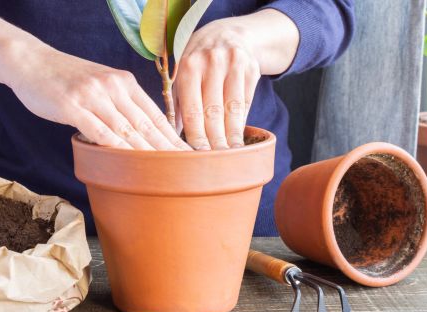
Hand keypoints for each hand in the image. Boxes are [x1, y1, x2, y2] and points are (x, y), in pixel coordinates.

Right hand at [7, 46, 190, 150]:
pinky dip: (115, 148)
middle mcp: (113, 86)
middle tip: (183, 168)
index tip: (186, 154)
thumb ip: (119, 103)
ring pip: (126, 129)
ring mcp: (93, 95)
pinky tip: (127, 163)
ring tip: (162, 171)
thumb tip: (138, 130)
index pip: (154, 113)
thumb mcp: (100, 83)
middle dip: (166, 148)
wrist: (31, 61)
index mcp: (124, 81)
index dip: (171, 136)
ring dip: (145, 152)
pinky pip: (99, 131)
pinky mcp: (72, 106)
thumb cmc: (66, 78)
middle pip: (145, 123)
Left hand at [173, 9, 298, 149]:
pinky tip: (238, 138)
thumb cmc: (198, 61)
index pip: (193, 109)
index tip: (197, 156)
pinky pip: (246, 102)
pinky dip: (241, 122)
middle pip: (214, 112)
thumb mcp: (183, 73)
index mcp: (189, 67)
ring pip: (233, 109)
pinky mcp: (252, 70)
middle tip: (214, 163)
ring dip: (232, 135)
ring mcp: (234, 65)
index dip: (196, 135)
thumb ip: (180, 102)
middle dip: (215, 140)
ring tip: (230, 155)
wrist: (228, 33)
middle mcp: (212, 63)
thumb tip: (175, 136)